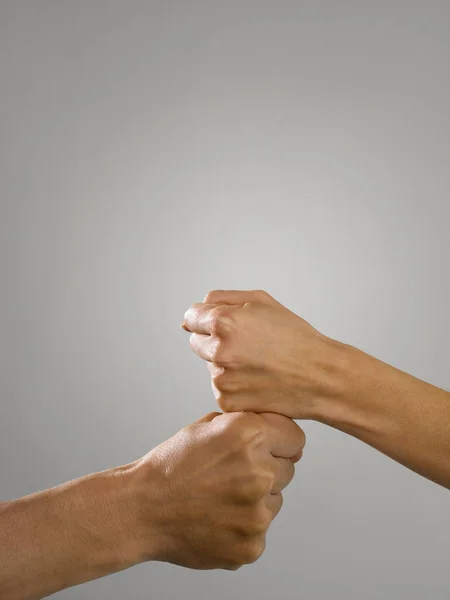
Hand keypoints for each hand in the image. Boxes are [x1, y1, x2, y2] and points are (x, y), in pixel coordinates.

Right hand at [131, 411, 304, 569]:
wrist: (142, 508)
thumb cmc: (171, 465)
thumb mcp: (208, 425)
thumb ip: (247, 424)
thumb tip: (281, 434)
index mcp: (249, 435)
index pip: (295, 437)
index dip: (280, 441)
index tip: (269, 447)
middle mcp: (259, 472)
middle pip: (288, 469)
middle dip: (268, 468)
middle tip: (233, 473)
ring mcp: (258, 513)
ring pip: (276, 499)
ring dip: (257, 497)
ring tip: (220, 496)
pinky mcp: (252, 544)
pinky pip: (261, 529)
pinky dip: (244, 525)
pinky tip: (217, 517)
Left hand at [182, 289, 343, 418]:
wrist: (320, 376)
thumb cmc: (295, 337)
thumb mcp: (261, 302)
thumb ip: (221, 300)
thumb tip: (191, 314)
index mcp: (224, 322)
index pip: (191, 317)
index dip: (207, 319)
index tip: (223, 326)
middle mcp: (218, 350)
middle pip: (197, 342)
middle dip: (215, 341)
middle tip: (248, 345)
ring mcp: (221, 379)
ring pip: (209, 366)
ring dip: (225, 364)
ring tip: (257, 364)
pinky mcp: (227, 401)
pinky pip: (220, 389)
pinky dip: (234, 386)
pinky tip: (257, 380)